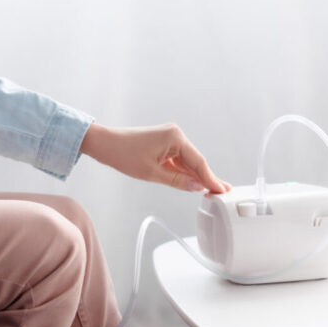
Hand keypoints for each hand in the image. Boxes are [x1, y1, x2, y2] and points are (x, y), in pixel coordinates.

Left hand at [80, 122, 231, 193]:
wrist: (104, 144)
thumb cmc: (123, 154)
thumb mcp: (153, 173)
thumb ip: (178, 181)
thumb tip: (198, 187)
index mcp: (175, 137)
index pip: (198, 162)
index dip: (211, 179)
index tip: (222, 191)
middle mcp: (174, 134)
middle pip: (195, 161)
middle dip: (206, 177)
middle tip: (224, 192)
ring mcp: (168, 137)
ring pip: (187, 161)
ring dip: (196, 175)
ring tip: (213, 189)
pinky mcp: (162, 143)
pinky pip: (177, 159)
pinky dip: (184, 171)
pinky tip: (194, 182)